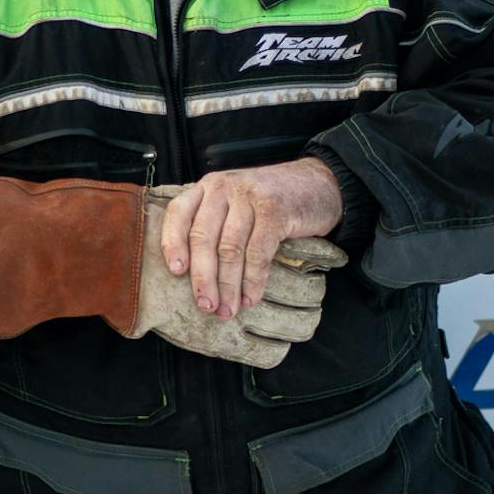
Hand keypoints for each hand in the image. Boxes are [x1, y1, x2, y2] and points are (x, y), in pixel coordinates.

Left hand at [159, 159, 342, 320]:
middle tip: (206, 305)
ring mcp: (249, 197)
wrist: (320, 184)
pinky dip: (253, 280)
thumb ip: (215, 224)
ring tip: (228, 309)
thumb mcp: (236, 202)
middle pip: (203, 237)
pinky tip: (251, 297)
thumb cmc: (273, 201)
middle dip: (203, 278)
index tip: (176, 272)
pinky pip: (258, 253)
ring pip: (230, 249)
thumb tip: (197, 275)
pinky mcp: (274, 211)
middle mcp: (224, 188)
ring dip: (228, 285)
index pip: (179, 214)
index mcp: (208, 187)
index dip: (172, 244)